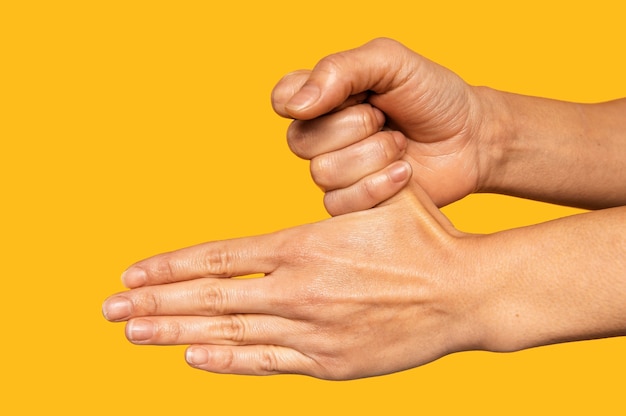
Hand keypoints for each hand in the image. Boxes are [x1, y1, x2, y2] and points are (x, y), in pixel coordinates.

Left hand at [102, 188, 484, 379]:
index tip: (133, 273)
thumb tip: (315, 178)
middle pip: (210, 298)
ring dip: (175, 333)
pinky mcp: (331, 362)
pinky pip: (267, 363)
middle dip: (154, 303)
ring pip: (229, 333)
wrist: (466, 292)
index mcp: (304, 246)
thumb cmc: (423, 238)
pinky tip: (193, 358)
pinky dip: (227, 361)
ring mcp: (313, 330)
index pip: (219, 257)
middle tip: (110, 308)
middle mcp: (299, 290)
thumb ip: (333, 199)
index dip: (171, 266)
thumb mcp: (377, 199)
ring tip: (132, 333)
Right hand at [272, 38, 497, 214]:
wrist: (472, 139)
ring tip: (401, 146)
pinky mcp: (353, 203)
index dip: (305, 101)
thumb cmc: (432, 96)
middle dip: (356, 127)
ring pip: (322, 173)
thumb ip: (340, 70)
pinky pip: (340, 204)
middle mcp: (322, 134)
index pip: (282, 99)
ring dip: (373, 157)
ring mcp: (336, 171)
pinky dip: (379, 187)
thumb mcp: (391, 62)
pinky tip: (404, 174)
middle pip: (300, 140)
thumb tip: (295, 105)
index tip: (353, 94)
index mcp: (324, 96)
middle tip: (387, 119)